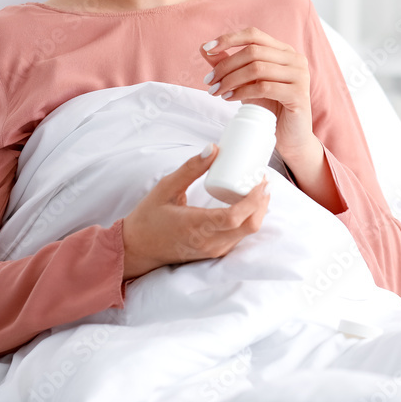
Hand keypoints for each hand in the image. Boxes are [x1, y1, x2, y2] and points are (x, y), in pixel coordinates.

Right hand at [121, 143, 269, 278]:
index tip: (261, 180)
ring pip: (247, 233)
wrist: (137, 249)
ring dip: (258, 211)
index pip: (235, 216)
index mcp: (196, 226)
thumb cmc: (149, 217)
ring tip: (258, 188)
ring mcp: (213, 250)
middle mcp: (209, 242)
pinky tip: (248, 203)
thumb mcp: (166, 187)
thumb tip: (213, 148)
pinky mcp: (215, 253)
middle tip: (263, 180)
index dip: (254, 199)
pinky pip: (239, 237)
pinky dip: (249, 219)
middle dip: (262, 202)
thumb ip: (190, 169)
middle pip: (249, 226)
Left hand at [200, 27, 315, 159]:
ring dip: (231, 79)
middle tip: (209, 81)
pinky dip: (242, 91)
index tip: (207, 49)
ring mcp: (299, 75)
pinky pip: (264, 87)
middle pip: (253, 52)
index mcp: (283, 51)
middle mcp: (295, 59)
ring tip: (217, 91)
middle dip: (226, 66)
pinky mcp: (298, 94)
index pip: (254, 35)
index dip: (229, 39)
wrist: (290, 137)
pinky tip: (229, 98)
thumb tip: (203, 48)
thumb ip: (228, 64)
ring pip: (257, 68)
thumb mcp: (246, 82)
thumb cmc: (269, 108)